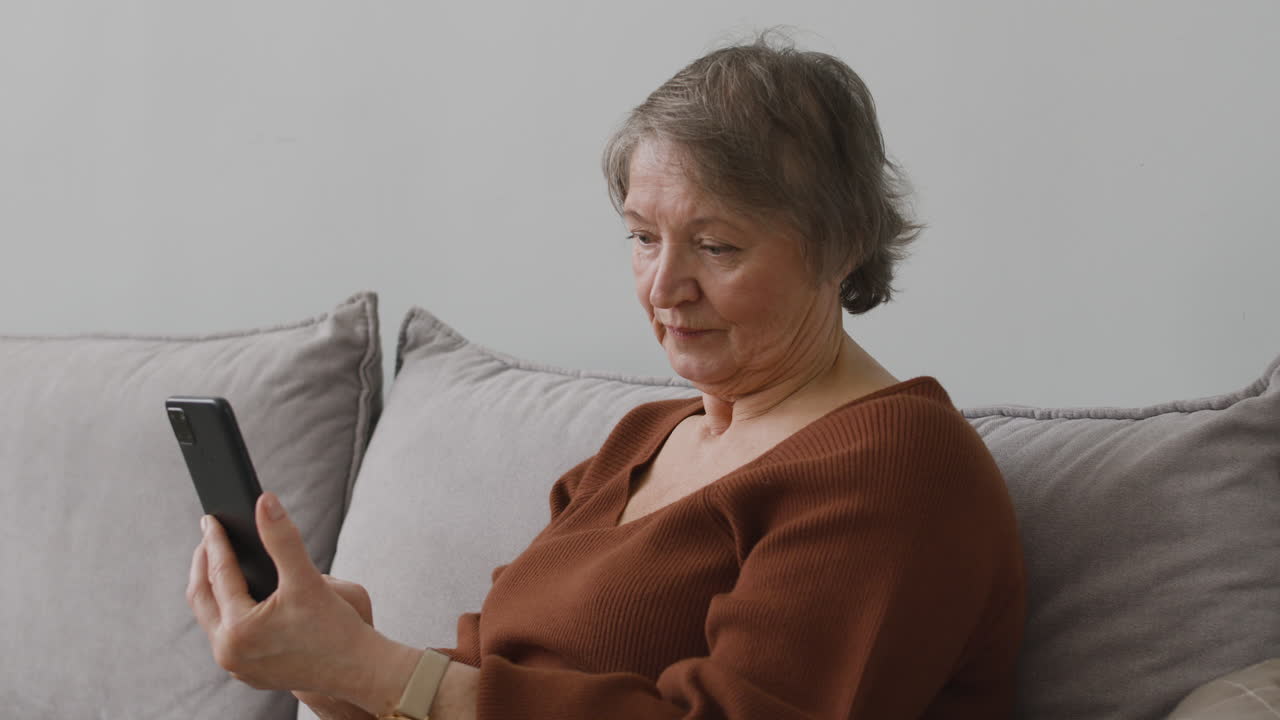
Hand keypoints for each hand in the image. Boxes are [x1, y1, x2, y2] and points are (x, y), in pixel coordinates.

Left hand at [186, 492, 382, 696]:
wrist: (359, 671)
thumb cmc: (338, 629)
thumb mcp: (308, 579)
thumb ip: (282, 538)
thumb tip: (265, 502)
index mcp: (239, 628)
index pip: (219, 574)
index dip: (216, 542)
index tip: (211, 519)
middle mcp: (229, 651)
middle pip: (202, 599)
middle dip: (203, 564)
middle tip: (209, 536)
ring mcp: (236, 666)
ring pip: (211, 619)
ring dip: (212, 589)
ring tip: (218, 563)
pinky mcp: (248, 673)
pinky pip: (225, 636)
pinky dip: (226, 611)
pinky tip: (237, 597)